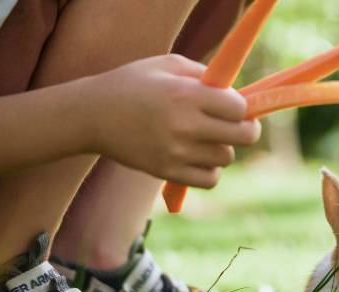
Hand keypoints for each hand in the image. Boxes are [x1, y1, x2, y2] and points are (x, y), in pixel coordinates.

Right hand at [86, 54, 259, 187]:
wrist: (92, 114)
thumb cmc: (135, 84)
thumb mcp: (168, 65)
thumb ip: (206, 75)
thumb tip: (239, 92)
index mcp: (186, 94)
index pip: (240, 108)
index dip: (244, 107)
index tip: (236, 106)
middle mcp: (184, 125)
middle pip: (243, 136)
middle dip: (247, 129)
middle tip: (239, 125)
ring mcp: (176, 152)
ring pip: (227, 157)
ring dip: (223, 148)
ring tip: (207, 138)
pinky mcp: (167, 172)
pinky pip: (210, 179)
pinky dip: (211, 170)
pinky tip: (200, 157)